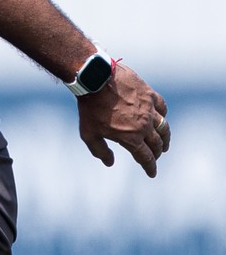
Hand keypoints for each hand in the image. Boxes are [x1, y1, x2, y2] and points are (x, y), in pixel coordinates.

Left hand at [77, 63, 170, 177]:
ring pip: (164, 127)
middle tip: (156, 157)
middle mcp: (144, 126)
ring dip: (165, 138)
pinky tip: (161, 118)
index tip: (152, 173)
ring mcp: (149, 109)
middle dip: (157, 153)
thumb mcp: (89, 135)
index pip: (145, 157)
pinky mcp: (150, 95)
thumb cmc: (90, 109)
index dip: (150, 167)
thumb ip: (100, 151)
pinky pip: (162, 108)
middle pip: (157, 144)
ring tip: (164, 143)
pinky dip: (163, 115)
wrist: (96, 81)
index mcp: (131, 138)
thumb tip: (110, 163)